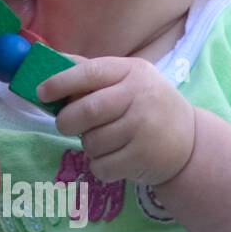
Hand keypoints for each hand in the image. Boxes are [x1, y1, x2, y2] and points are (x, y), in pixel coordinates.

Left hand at [37, 56, 196, 185]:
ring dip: (89, 146)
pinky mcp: (142, 158)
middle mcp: (140, 96)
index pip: (90, 72)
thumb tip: (48, 65)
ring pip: (91, 142)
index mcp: (132, 71)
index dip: (61, 82)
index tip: (41, 93)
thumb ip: (91, 74)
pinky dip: (100, 166)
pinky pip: (101, 166)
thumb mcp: (128, 80)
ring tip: (107, 141)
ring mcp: (143, 128)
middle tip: (66, 125)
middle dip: (66, 121)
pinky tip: (117, 158)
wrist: (190, 142)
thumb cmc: (147, 107)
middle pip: (86, 111)